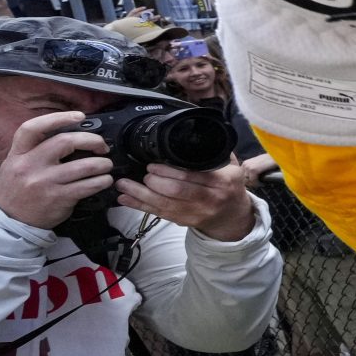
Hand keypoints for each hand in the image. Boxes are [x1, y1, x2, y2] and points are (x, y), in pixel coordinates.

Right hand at [0, 110, 113, 230]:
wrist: (11, 221)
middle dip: (91, 140)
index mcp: (18, 154)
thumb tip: (68, 135)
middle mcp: (29, 165)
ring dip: (102, 164)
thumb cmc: (18, 190)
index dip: (57, 118)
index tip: (79, 116)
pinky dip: (101, 181)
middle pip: (65, 142)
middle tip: (102, 146)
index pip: (32, 128)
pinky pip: (87, 186)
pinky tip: (104, 180)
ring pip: (82, 166)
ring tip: (106, 165)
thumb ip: (34, 149)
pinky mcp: (58, 198)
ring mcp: (44, 182)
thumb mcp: (15, 165)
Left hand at [117, 160, 258, 240]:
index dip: (168, 172)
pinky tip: (125, 199)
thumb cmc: (230, 188)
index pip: (191, 177)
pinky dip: (139, 206)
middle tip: (143, 174)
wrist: (233, 217)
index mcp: (221, 183)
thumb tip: (197, 134)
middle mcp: (208, 200)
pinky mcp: (182, 221)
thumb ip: (216, 153)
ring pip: (163, 204)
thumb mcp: (233, 168)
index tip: (153, 166)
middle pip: (175, 192)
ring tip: (122, 185)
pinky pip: (158, 214)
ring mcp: (194, 213)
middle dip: (154, 182)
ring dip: (139, 194)